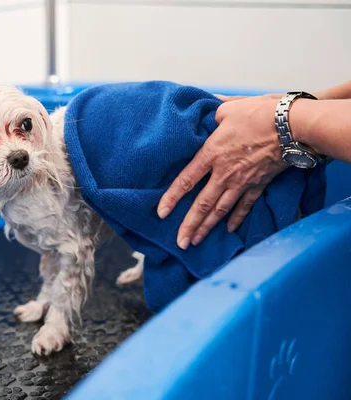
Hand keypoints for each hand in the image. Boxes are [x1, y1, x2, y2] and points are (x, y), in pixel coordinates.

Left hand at [157, 94, 288, 249]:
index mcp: (211, 154)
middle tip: (180, 243)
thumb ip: (214, 112)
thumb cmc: (259, 114)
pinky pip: (245, 206)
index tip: (161, 213)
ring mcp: (242, 182)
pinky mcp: (259, 185)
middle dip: (189, 225)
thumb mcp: (229, 109)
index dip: (172, 198)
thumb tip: (207, 107)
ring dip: (208, 227)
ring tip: (196, 241)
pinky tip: (228, 229)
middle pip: (202, 204)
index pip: (185, 180)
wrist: (292, 126)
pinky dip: (236, 219)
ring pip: (221, 210)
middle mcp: (224, 173)